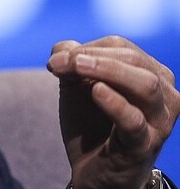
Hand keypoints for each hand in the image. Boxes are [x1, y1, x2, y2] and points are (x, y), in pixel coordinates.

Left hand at [47, 36, 179, 188]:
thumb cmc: (91, 123)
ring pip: (145, 85)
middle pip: (134, 60)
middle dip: (92, 57)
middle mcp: (163, 94)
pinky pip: (134, 121)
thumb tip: (62, 47)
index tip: (55, 59)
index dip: (87, 47)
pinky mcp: (144, 145)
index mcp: (150, 74)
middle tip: (58, 62)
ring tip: (77, 67)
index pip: (121, 47)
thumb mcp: (77, 87)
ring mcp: (158, 120)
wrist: (93, 170)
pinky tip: (96, 91)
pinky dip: (116, 103)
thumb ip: (71, 63)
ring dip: (107, 70)